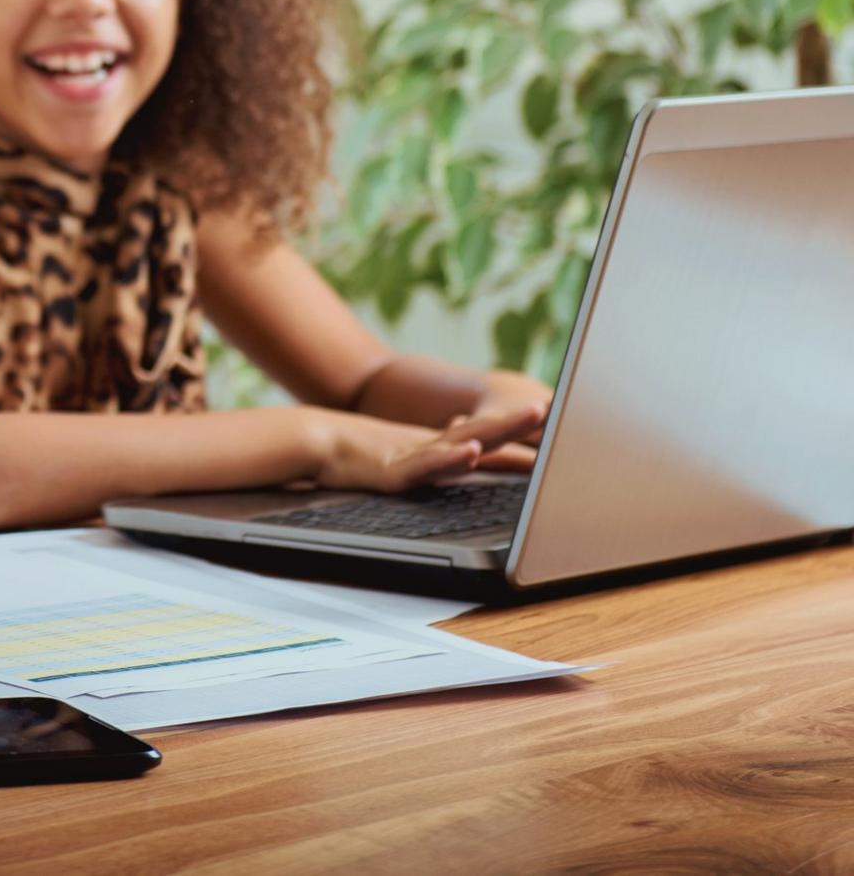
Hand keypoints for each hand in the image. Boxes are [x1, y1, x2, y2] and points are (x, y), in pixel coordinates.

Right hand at [307, 403, 547, 494]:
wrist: (312, 444)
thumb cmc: (356, 456)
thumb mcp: (406, 461)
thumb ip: (438, 462)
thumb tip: (471, 460)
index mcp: (441, 447)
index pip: (492, 441)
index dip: (527, 437)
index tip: (564, 432)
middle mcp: (434, 446)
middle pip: (489, 431)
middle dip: (527, 422)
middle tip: (562, 407)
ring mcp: (416, 455)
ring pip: (466, 440)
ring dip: (501, 427)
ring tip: (533, 414)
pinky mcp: (394, 470)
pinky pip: (426, 464)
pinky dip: (449, 457)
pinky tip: (469, 450)